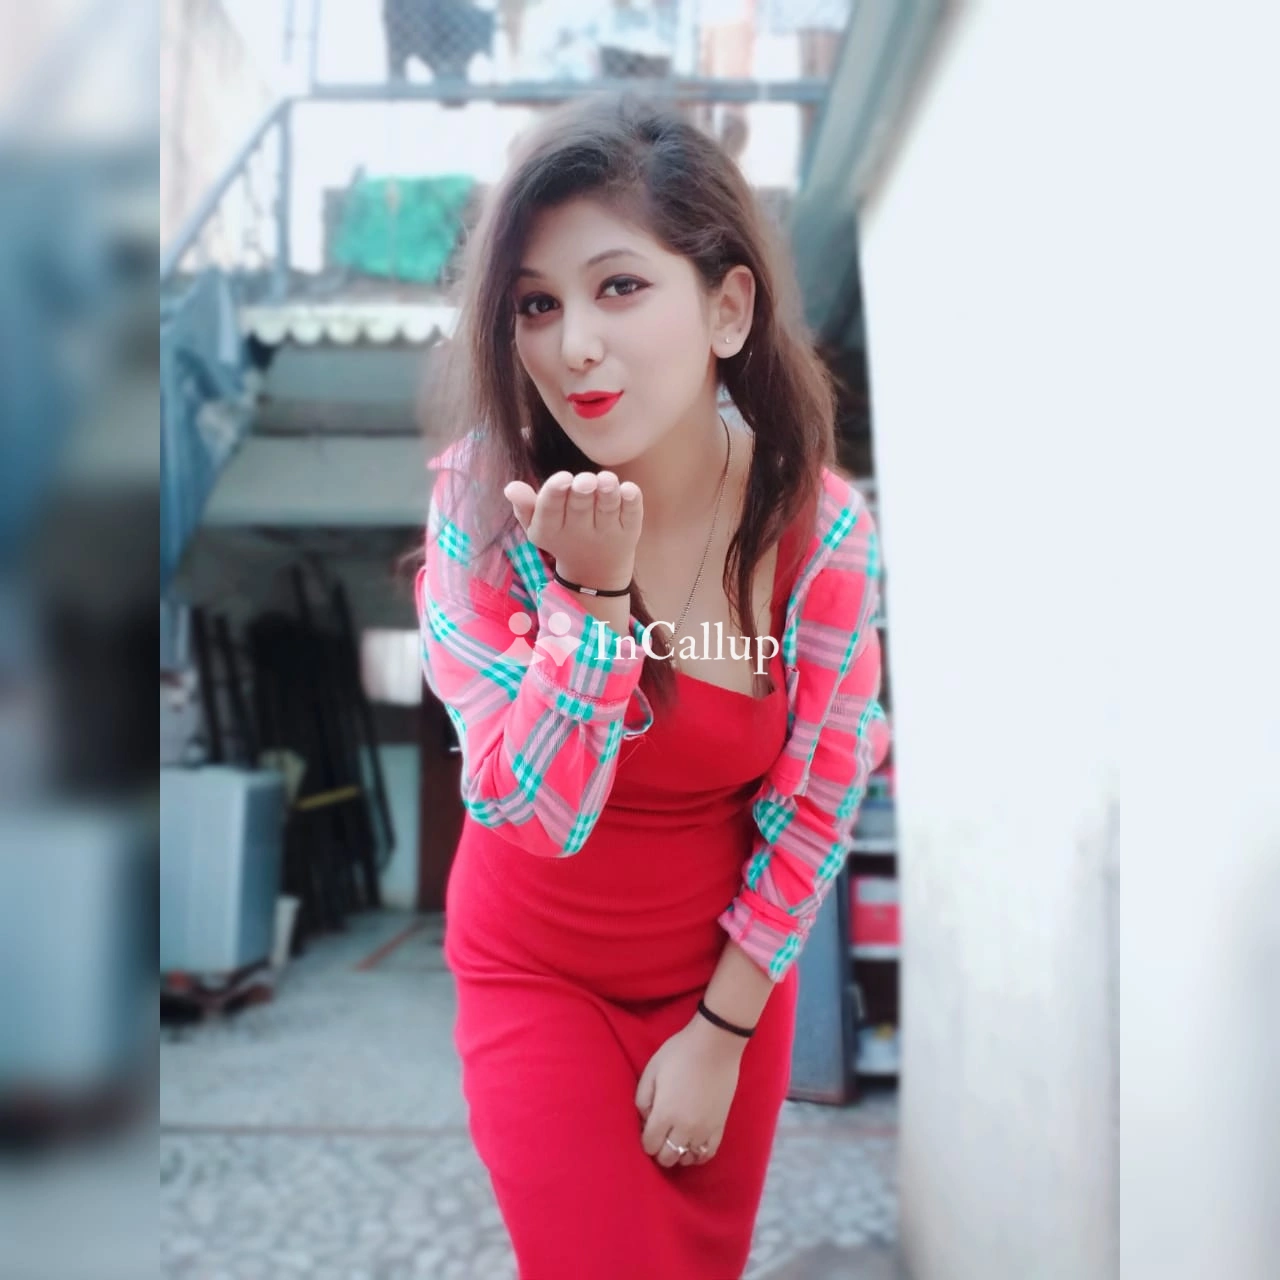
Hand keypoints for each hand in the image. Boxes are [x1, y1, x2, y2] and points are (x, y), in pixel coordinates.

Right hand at [503, 470, 641, 589]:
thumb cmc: (561, 536)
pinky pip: (632, 516)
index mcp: (551, 529)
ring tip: (606, 479)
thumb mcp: (538, 526)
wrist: (595, 572)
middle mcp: (579, 532)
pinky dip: (632, 503)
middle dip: (581, 492)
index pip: (550, 511)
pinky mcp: (629, 532)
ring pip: (607, 510)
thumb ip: (524, 506)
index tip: (562, 478)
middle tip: (584, 479)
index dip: (555, 494)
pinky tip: (630, 489)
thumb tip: (510, 487)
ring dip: (607, 494)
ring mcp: (606, 533)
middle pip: (579, 509)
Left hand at [635, 1015, 744, 1168]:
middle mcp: (684, 1128)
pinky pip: (708, 1153)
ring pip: (687, 1159)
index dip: (645, 1140)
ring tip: (676, 1138)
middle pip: (667, 1157)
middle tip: (660, 1135)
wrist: (715, 1045)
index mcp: (664, 1114)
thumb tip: (645, 1120)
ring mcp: (704, 1129)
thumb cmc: (679, 1054)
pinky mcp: (720, 1125)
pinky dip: (698, 1154)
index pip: (649, 1145)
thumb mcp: (651, 1071)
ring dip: (678, 1152)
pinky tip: (693, 1145)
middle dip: (660, 1150)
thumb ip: (642, 1099)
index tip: (647, 1128)